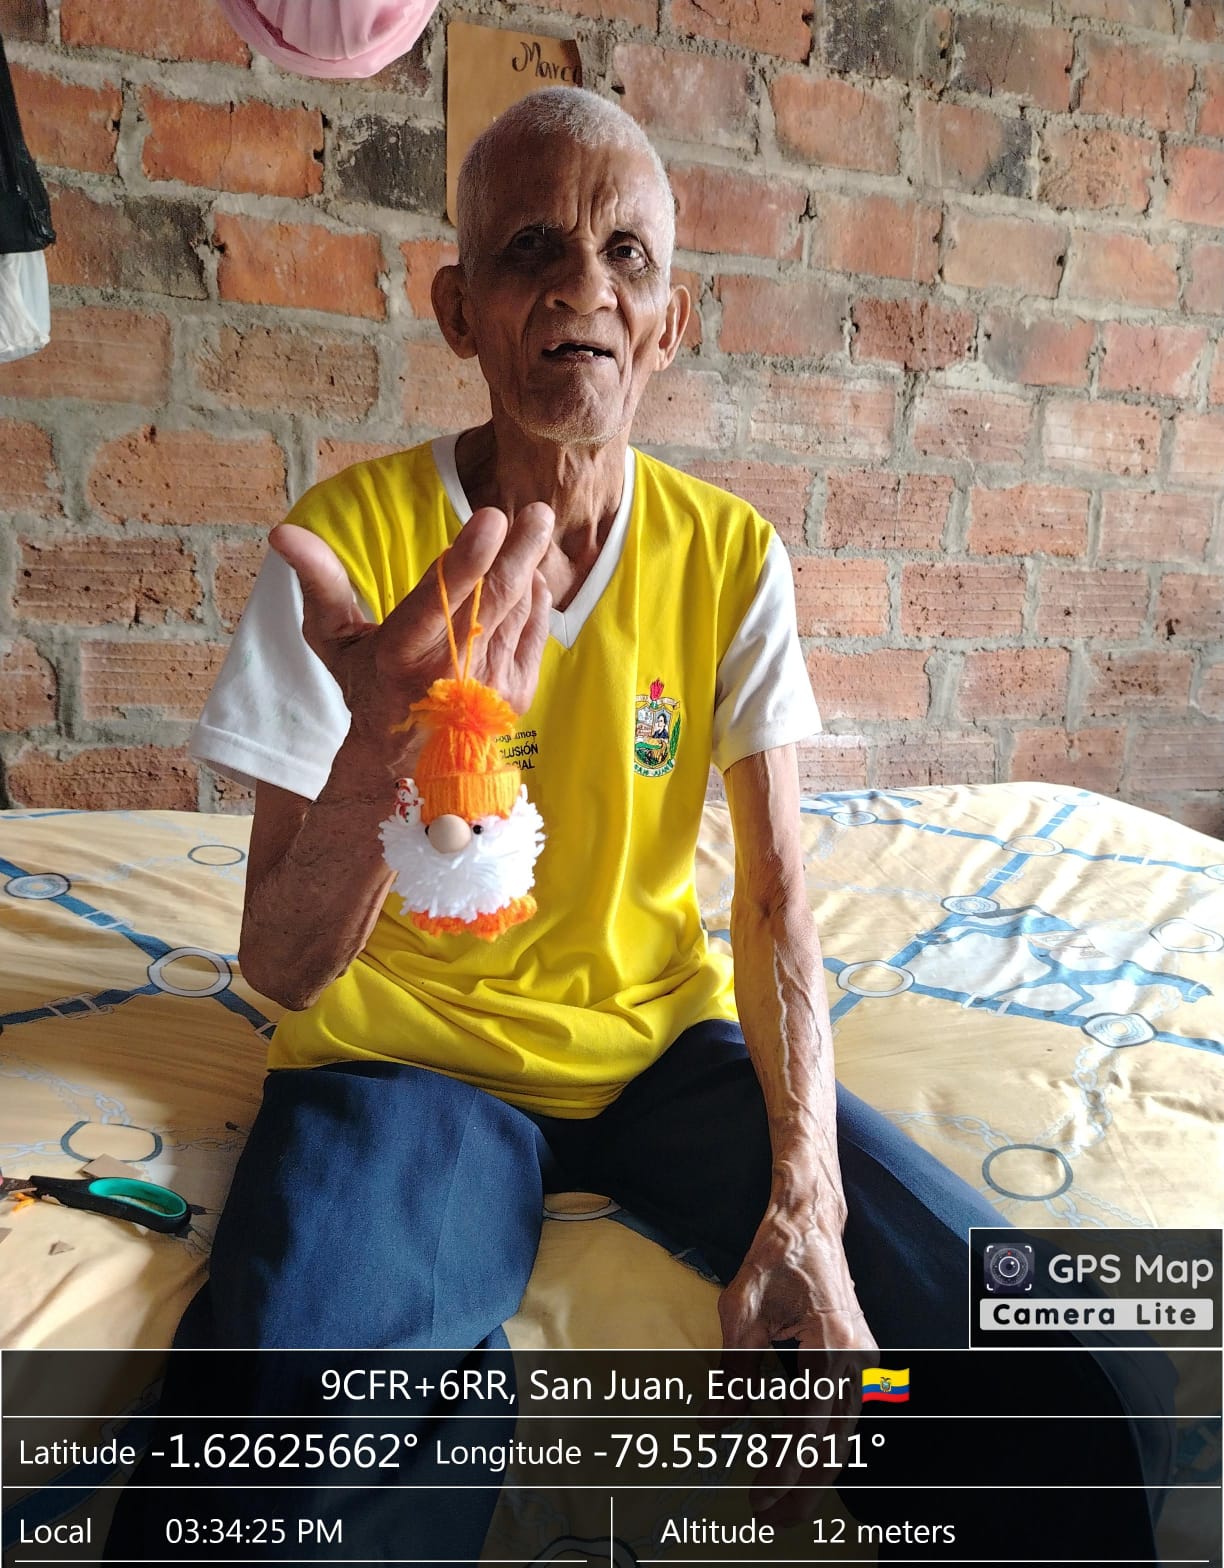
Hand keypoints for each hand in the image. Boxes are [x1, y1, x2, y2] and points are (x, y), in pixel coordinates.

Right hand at [269, 505, 552, 765]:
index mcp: (401, 655)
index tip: (491, 517)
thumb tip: (281, 533)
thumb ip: (319, 581)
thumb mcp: (333, 639)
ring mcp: (488, 688)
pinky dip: (534, 599)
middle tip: (536, 511)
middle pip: (492, 601)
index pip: (438, 600)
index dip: (468, 559)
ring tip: (534, 526)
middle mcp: (450, 674)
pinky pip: (533, 633)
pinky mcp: (515, 696)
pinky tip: (530, 574)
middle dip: (518, 551)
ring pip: (517, 611)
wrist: (401, 759)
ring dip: (528, 564)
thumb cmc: (366, 686)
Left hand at [718, 1217, 874, 1527]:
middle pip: (834, 1440)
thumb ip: (733, 1374)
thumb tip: (715, 1426)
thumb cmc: (777, 1257)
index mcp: (832, 1343)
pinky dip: (821, 1442)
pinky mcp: (859, 1357)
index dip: (783, 1465)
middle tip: (771, 1518)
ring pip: (842, 1433)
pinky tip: (799, 1462)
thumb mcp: (742, 1312)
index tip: (759, 1495)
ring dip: (813, 1470)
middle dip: (803, 1485)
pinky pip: (842, 1412)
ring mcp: (864, 1358)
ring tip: (783, 1502)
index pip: (807, 1423)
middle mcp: (857, 1356)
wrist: (809, 1222)